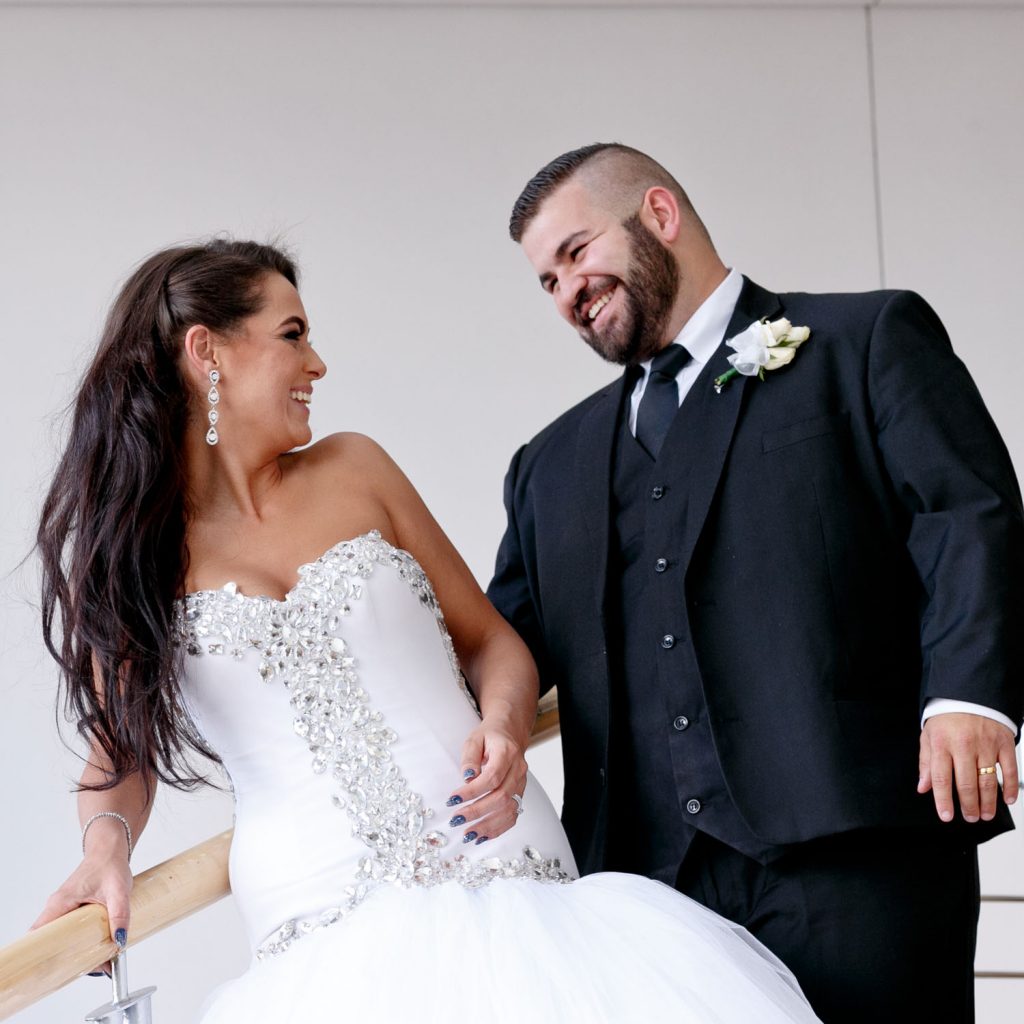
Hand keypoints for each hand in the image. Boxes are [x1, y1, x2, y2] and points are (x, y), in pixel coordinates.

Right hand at [31, 850, 132, 973]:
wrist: (110, 850)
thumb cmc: (110, 864)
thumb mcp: (118, 890)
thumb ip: (120, 914)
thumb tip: (120, 939)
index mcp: (60, 903)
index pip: (38, 934)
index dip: (43, 954)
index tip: (55, 970)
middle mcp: (57, 908)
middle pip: (53, 942)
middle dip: (69, 959)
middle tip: (91, 968)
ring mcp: (65, 909)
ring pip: (64, 938)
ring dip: (79, 951)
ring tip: (101, 962)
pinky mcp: (74, 910)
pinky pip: (73, 931)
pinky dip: (84, 941)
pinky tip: (101, 948)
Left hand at [444, 717, 528, 844]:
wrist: (510, 733)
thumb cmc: (490, 736)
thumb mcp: (474, 739)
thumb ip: (469, 757)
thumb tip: (467, 778)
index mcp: (507, 753)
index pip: (492, 777)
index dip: (472, 791)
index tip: (453, 799)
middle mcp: (518, 769)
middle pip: (501, 796)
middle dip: (477, 811)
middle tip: (456, 819)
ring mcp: (522, 783)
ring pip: (510, 810)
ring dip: (488, 825)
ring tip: (467, 834)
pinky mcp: (520, 794)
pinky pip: (513, 815)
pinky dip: (498, 829)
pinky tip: (481, 836)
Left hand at [918, 712, 1018, 822]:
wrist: (968, 694)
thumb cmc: (947, 718)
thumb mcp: (928, 736)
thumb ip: (926, 763)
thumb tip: (923, 788)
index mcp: (942, 743)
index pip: (941, 778)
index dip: (943, 800)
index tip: (945, 816)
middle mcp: (963, 745)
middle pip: (966, 783)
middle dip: (968, 805)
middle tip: (969, 818)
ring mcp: (986, 744)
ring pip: (988, 781)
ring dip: (987, 802)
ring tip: (984, 815)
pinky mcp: (1003, 743)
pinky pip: (1009, 769)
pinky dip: (1010, 787)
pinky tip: (1007, 800)